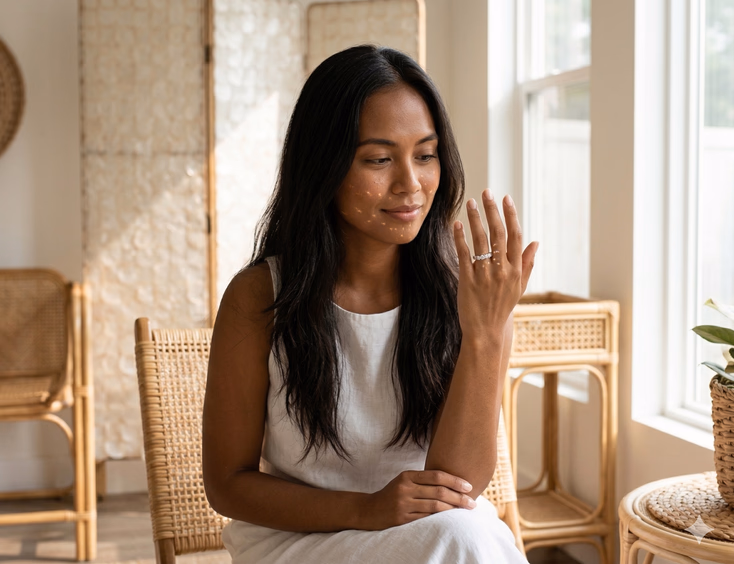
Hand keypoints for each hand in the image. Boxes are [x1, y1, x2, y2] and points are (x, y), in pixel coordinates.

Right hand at [359, 470, 476, 529]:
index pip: (436, 476)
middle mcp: (405, 488)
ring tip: (465, 510)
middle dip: (458, 497)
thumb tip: (452, 481)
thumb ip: (423, 480)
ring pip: (435, 506)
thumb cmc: (393, 494)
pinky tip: (450, 518)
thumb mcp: (404, 481)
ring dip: (453, 509)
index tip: (468, 486)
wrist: (369, 510)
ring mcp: (403, 504)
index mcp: (407, 476)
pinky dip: (440, 518)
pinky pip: (426, 518)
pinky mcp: (402, 518)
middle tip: (472, 502)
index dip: (454, 481)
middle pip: (438, 491)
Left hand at [453, 190, 537, 339]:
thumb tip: (535, 242)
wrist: (486, 330)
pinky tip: (457, 224)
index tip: (506, 198)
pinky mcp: (468, 280)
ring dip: (476, 219)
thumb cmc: (502, 306)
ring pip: (481, 240)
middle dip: (492, 210)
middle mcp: (502, 270)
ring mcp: (485, 275)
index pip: (516, 236)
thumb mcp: (519, 287)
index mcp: (516, 269)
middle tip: (487, 192)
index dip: (511, 215)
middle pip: (499, 234)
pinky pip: (464, 254)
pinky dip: (461, 238)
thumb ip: (527, 264)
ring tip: (470, 203)